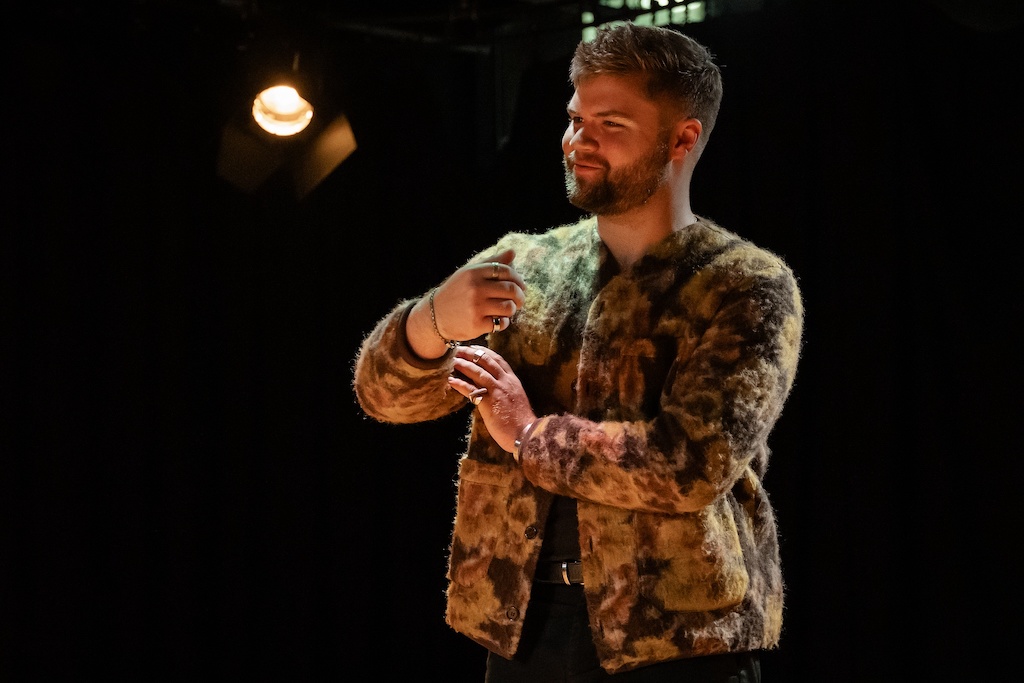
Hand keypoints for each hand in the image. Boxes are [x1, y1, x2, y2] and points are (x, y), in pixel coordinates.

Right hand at [409, 249, 525, 357]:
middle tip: (519, 301)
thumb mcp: (469, 273)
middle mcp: (475, 288)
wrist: (435, 316)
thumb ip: (491, 262)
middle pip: (511, 289)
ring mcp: (475, 307)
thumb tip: (512, 252)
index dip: (517, 278)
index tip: (520, 286)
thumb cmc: (456, 292)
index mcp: (474, 273)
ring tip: (506, 310)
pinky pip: (501, 323)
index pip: (505, 271)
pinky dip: (503, 323)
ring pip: (508, 307)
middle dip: (520, 296)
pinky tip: (497, 321)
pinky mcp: (476, 324)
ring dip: (512, 310)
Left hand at [448, 344, 535, 453]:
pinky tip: (451, 381)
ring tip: (452, 361)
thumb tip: (491, 387)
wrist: (526, 434)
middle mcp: (505, 381)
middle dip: (470, 353)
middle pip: (486, 360)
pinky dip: (460, 384)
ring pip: (478, 371)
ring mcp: (497, 391)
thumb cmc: (520, 420)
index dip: (483, 352)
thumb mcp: (515, 398)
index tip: (472, 347)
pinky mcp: (489, 402)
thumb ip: (505, 389)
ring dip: (463, 365)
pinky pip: (471, 390)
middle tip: (458, 350)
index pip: (497, 359)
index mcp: (512, 380)